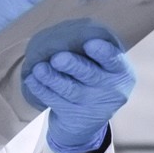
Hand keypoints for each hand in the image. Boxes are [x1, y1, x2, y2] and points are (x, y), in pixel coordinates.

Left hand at [25, 38, 134, 152]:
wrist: (88, 121)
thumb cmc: (96, 80)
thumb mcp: (105, 68)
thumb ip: (93, 52)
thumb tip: (65, 31)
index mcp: (120, 72)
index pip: (114, 60)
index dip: (102, 53)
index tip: (89, 44)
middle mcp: (110, 90)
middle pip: (90, 75)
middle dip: (72, 65)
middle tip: (57, 58)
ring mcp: (91, 105)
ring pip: (70, 89)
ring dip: (52, 78)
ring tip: (39, 68)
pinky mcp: (73, 116)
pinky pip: (55, 101)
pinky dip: (42, 89)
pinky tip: (32, 80)